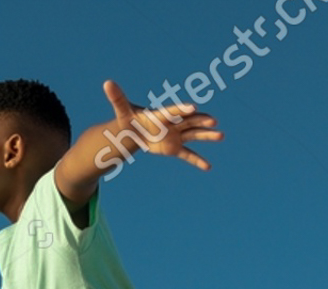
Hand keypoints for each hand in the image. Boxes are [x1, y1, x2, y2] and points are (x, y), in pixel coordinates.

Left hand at [101, 79, 222, 169]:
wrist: (133, 131)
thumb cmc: (129, 119)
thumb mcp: (122, 110)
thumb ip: (117, 97)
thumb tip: (106, 83)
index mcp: (161, 114)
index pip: (173, 111)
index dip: (182, 109)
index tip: (193, 107)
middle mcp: (173, 123)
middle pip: (189, 121)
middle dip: (201, 121)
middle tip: (213, 121)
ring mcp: (176, 135)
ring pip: (194, 135)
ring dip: (206, 135)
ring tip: (221, 135)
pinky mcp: (174, 148)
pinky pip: (187, 155)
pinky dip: (197, 161)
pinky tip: (208, 167)